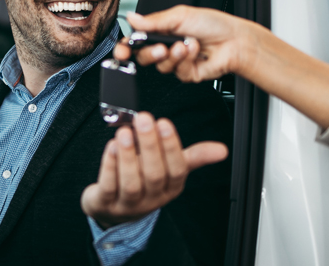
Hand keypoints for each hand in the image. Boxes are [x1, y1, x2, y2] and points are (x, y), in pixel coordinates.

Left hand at [80, 111, 227, 227]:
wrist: (114, 209)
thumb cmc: (145, 181)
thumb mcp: (171, 170)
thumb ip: (194, 156)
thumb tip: (222, 150)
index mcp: (171, 186)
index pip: (177, 169)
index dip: (171, 147)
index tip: (164, 123)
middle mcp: (152, 196)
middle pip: (154, 174)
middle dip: (150, 145)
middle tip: (144, 119)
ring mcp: (129, 203)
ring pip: (131, 182)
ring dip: (128, 156)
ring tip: (125, 132)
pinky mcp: (107, 203)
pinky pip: (109, 186)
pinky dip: (109, 165)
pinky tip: (111, 147)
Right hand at [113, 7, 262, 82]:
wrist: (234, 39)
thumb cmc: (212, 24)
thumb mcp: (180, 16)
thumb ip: (153, 21)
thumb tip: (132, 18)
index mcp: (161, 31)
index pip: (136, 42)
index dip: (125, 49)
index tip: (122, 52)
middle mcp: (167, 47)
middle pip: (144, 58)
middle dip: (150, 54)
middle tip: (160, 48)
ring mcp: (177, 62)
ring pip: (161, 67)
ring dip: (173, 55)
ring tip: (185, 45)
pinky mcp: (187, 74)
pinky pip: (178, 73)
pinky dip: (186, 60)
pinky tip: (194, 50)